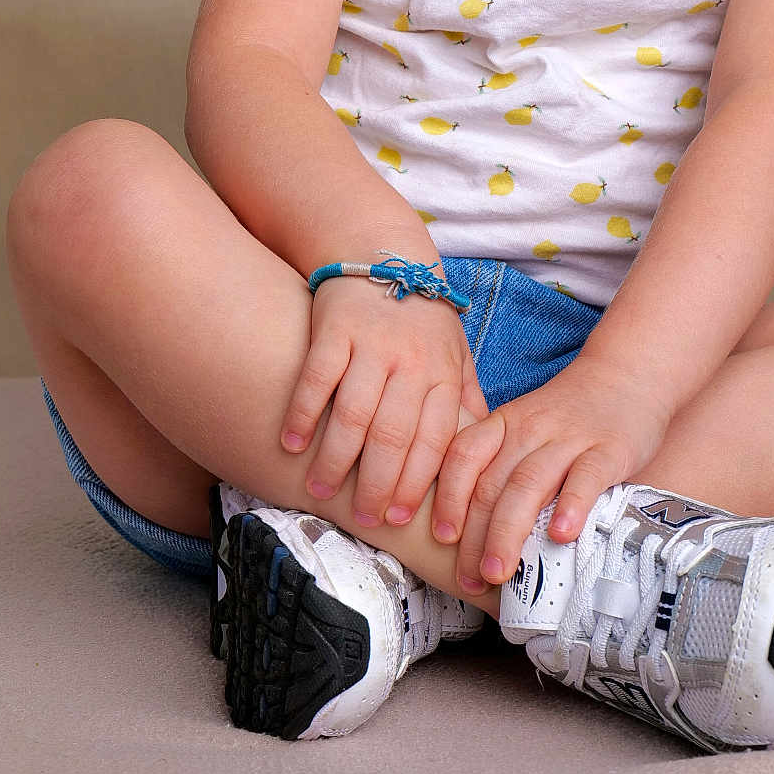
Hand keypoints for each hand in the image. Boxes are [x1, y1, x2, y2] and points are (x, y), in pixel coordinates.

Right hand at [280, 275, 489, 527]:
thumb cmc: (421, 316)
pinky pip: (318, 379)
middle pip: (394, 437)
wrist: (382, 253)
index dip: (417, 484)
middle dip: (378, 485)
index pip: (435, 440)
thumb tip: (481, 448)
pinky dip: (304, 414)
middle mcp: (412, 362)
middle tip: (362, 518)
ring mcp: (373, 345)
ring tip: (321, 490)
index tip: (401, 520)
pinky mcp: (336, 329)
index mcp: (444, 373)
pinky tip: (292, 443)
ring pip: (355, 415)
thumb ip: (466, 398)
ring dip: (336, 459)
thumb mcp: (456, 352)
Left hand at [431, 357, 672, 591]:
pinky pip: (585, 478)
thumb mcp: (524, 426)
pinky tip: (561, 535)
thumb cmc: (568, 413)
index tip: (442, 538)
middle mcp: (529, 430)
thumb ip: (501, 464)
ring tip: (499, 571)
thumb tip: (469, 531)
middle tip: (469, 579)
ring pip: (529, 485)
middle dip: (475, 537)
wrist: (625, 373)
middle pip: (492, 484)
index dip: (448, 498)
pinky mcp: (608, 450)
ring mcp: (569, 439)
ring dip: (508, 531)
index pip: (464, 457)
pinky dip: (571, 506)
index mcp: (503, 424)